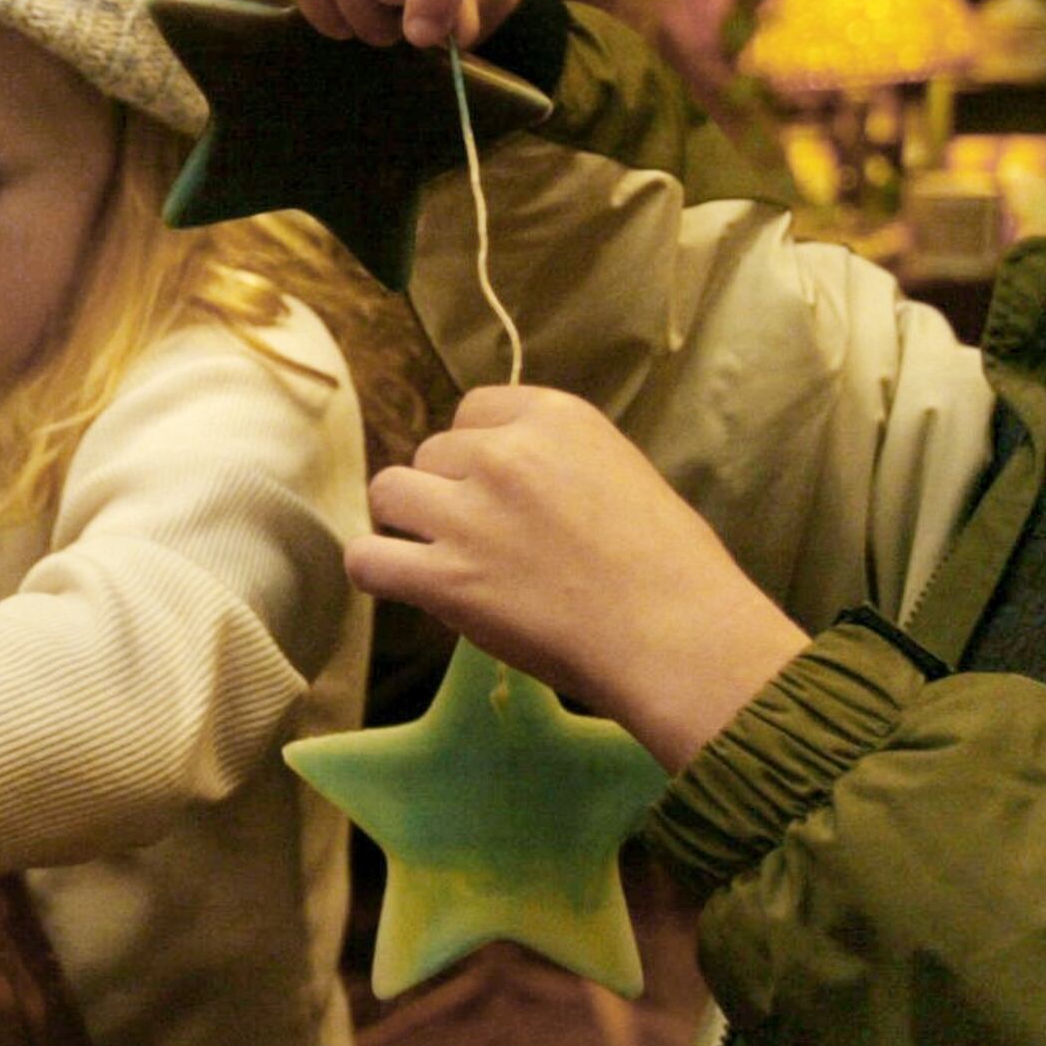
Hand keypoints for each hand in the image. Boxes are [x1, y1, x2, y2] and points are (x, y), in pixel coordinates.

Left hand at [349, 385, 810, 770]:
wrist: (677, 636)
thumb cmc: (672, 569)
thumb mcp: (621, 473)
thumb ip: (557, 462)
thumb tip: (512, 480)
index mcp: (554, 417)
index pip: (474, 409)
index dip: (477, 452)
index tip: (496, 488)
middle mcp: (502, 453)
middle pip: (432, 452)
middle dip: (449, 490)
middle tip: (484, 539)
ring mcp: (469, 514)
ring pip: (389, 492)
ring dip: (408, 523)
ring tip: (438, 556)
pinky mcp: (445, 578)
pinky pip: (368, 559)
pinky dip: (375, 571)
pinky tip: (399, 583)